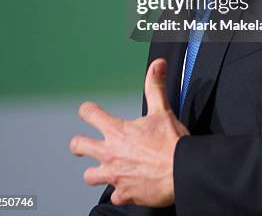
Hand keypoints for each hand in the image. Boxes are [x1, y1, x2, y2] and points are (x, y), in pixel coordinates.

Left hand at [69, 58, 188, 206]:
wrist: (182, 171)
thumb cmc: (171, 142)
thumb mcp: (162, 110)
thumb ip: (155, 86)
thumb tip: (157, 64)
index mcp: (117, 131)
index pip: (90, 114)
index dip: (87, 110)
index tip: (87, 110)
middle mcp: (110, 153)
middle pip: (80, 146)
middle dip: (79, 144)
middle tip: (80, 144)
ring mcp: (115, 176)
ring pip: (90, 176)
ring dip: (95, 173)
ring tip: (100, 170)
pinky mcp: (125, 194)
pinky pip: (115, 197)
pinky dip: (120, 192)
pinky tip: (127, 188)